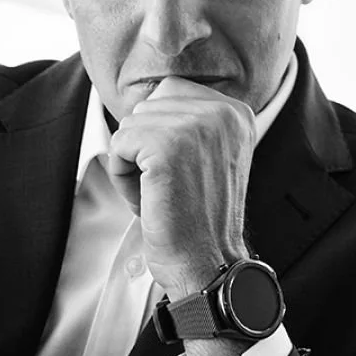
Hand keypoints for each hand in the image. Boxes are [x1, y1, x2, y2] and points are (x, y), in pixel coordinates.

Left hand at [107, 77, 255, 300]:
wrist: (207, 264)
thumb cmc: (197, 215)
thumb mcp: (208, 154)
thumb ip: (188, 120)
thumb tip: (144, 99)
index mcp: (236, 112)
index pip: (170, 91)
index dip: (160, 131)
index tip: (181, 169)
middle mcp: (223, 112)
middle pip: (148, 106)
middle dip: (144, 146)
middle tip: (169, 186)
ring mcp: (196, 127)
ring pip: (131, 124)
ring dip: (132, 162)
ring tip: (160, 193)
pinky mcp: (167, 146)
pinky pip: (119, 143)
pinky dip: (121, 175)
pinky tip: (147, 199)